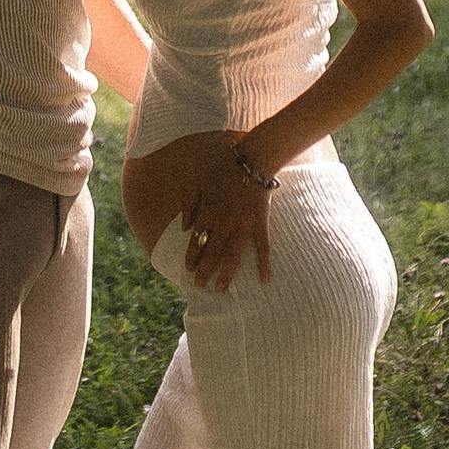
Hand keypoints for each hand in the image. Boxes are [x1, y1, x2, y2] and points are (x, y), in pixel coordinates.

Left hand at [172, 134, 272, 291]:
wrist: (253, 160)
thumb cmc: (224, 170)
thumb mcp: (200, 184)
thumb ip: (190, 206)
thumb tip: (184, 228)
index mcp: (209, 212)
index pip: (197, 240)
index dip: (192, 256)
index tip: (188, 270)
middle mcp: (225, 223)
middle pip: (213, 252)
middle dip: (205, 270)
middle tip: (199, 285)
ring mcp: (244, 225)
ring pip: (234, 255)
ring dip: (227, 273)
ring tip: (220, 289)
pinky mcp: (260, 224)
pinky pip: (263, 247)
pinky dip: (264, 264)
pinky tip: (264, 280)